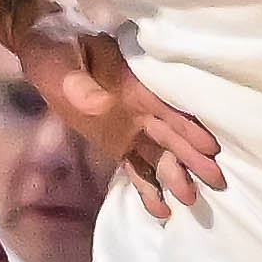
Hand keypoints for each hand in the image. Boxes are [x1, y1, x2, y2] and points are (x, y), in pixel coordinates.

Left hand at [11, 13, 225, 215]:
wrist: (45, 52)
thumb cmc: (56, 51)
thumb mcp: (60, 62)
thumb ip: (79, 83)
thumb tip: (100, 106)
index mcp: (132, 86)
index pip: (165, 108)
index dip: (186, 127)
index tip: (210, 147)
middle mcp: (138, 109)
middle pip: (169, 135)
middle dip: (191, 157)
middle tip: (216, 181)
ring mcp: (131, 128)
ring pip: (159, 154)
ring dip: (175, 175)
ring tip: (192, 200)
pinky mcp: (119, 144)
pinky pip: (137, 167)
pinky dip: (148, 187)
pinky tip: (161, 210)